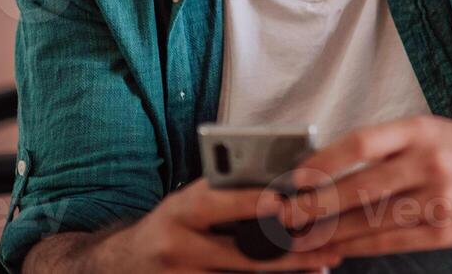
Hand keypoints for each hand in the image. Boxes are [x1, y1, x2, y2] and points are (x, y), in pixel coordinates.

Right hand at [97, 178, 342, 272]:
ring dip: (289, 269)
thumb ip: (228, 194)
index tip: (292, 199)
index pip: (222, 204)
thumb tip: (286, 185)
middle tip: (329, 242)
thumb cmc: (173, 222)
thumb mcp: (190, 200)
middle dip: (289, 247)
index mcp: (182, 209)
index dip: (257, 202)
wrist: (123, 264)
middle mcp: (179, 246)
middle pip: (242, 251)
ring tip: (325, 260)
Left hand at [282, 115, 451, 257]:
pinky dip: (359, 248)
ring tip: (299, 240)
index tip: (295, 179)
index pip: (362, 142)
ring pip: (372, 221)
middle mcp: (429, 163)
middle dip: (316, 206)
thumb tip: (323, 171)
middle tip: (285, 217)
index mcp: (420, 130)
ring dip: (329, 234)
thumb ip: (382, 147)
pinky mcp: (444, 232)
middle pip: (362, 188)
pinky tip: (336, 249)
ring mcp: (439, 200)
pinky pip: (392, 242)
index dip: (324, 162)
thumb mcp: (423, 130)